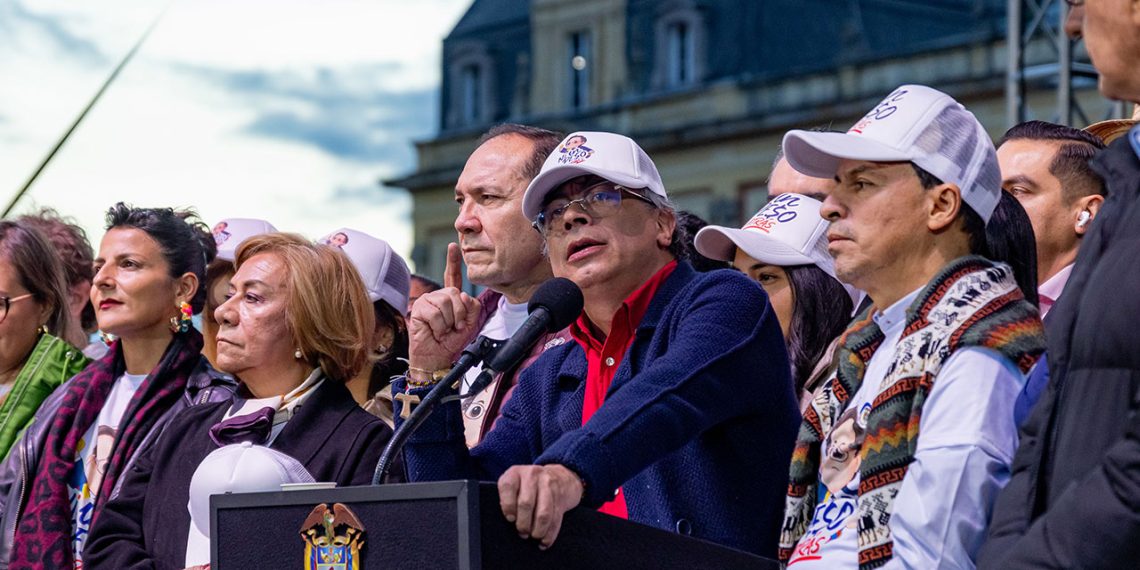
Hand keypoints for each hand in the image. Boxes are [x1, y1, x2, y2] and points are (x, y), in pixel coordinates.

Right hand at [407, 243, 479, 370]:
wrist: (437, 357)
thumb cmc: (451, 342)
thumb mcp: (470, 324)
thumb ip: (471, 307)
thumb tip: (462, 295)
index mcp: (451, 298)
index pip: (453, 276)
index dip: (453, 261)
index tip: (453, 246)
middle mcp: (438, 296)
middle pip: (455, 293)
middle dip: (459, 314)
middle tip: (453, 327)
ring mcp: (427, 301)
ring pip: (446, 302)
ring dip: (449, 322)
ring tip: (443, 330)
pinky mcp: (418, 308)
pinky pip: (436, 313)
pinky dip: (439, 326)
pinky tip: (434, 331)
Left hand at [498, 464, 584, 549]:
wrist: (558, 476)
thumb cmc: (528, 485)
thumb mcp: (515, 483)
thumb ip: (507, 497)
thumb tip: (509, 520)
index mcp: (516, 473)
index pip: (508, 487)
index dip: (507, 505)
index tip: (510, 519)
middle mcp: (532, 476)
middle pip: (526, 503)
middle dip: (523, 524)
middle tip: (522, 533)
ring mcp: (549, 485)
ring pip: (543, 514)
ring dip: (538, 530)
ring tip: (534, 536)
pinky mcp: (561, 498)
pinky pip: (556, 519)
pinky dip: (550, 534)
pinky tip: (544, 541)